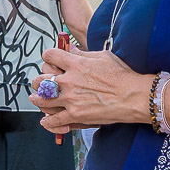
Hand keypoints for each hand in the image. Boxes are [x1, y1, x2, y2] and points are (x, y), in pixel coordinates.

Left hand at [29, 44, 153, 135]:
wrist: (134, 96)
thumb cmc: (122, 75)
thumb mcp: (102, 56)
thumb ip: (82, 53)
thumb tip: (69, 48)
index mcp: (75, 63)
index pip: (50, 56)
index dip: (47, 56)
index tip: (49, 59)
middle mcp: (69, 81)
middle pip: (40, 79)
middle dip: (38, 80)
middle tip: (39, 82)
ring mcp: (70, 99)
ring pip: (43, 99)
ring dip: (37, 99)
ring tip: (35, 98)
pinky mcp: (75, 115)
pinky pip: (54, 119)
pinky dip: (48, 121)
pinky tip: (45, 120)